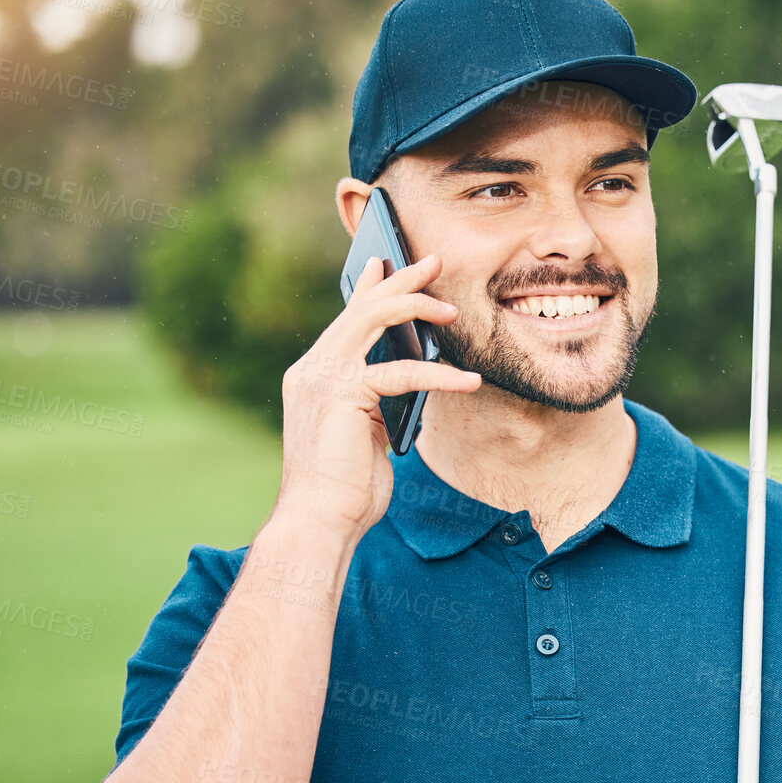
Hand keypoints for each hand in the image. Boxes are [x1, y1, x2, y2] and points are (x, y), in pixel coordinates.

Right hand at [275, 253, 477, 539]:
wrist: (320, 519)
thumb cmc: (346, 486)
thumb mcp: (366, 433)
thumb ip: (378, 401)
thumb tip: (412, 378)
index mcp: (315, 375)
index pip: (345, 320)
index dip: (367, 288)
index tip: (386, 262)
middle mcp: (312, 368)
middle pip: (361, 308)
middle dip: (399, 281)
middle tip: (433, 263)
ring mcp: (322, 378)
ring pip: (372, 321)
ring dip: (416, 308)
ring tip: (453, 312)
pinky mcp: (343, 394)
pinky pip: (400, 372)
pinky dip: (439, 374)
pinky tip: (469, 380)